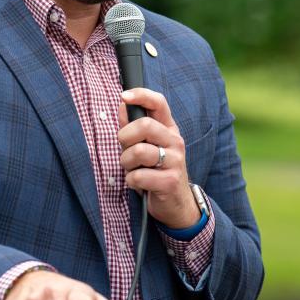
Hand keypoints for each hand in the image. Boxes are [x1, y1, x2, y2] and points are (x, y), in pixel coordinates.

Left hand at [118, 89, 199, 228]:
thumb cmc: (155, 170)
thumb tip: (122, 105)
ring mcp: (175, 161)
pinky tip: (139, 183)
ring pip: (138, 151)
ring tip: (132, 169)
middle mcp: (175, 141)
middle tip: (126, 151)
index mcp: (169, 129)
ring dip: (126, 162)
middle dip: (125, 138)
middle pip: (144, 125)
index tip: (124, 96)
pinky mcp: (169, 181)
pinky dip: (131, 181)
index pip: (159, 103)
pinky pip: (138, 176)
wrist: (176, 203)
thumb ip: (133, 126)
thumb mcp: (146, 145)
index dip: (141, 95)